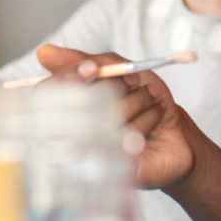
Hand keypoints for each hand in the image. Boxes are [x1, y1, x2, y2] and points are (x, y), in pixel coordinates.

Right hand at [36, 44, 194, 190]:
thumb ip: (89, 62)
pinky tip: (157, 113)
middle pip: (78, 106)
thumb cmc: (143, 102)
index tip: (92, 68)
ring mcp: (94, 155)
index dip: (67, 78)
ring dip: (139, 98)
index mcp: (68, 110)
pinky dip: (149, 116)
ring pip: (109, 116)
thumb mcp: (120, 72)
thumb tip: (44, 53)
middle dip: (114, 85)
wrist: (176, 135)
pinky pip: (129, 136)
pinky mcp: (116, 167)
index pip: (46, 95)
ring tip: (151, 96)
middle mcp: (73, 136)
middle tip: (135, 79)